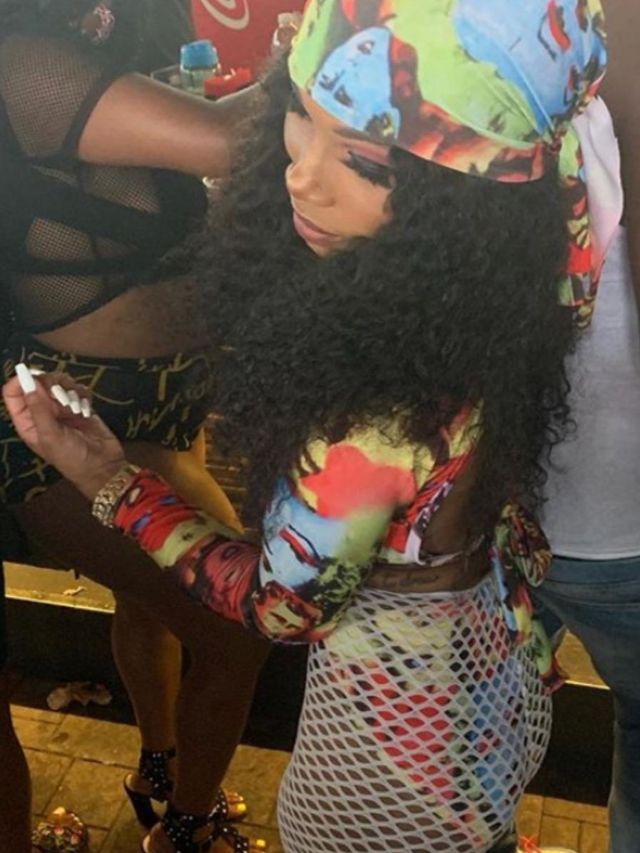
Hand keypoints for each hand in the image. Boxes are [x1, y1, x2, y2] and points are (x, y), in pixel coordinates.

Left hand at [3, 367, 126, 500]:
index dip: (20, 381)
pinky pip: (79, 389)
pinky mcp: (80, 406)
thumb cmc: (72, 458)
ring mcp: (62, 408)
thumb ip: (38, 408)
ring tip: (76, 407)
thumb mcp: (51, 435)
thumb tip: (27, 382)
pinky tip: (86, 410)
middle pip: (39, 383)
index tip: (32, 374)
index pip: (14, 393)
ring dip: (70, 390)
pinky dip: (83, 395)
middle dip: (51, 384)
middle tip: (62, 396)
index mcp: (27, 421)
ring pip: (60, 382)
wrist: (103, 466)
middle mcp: (42, 412)